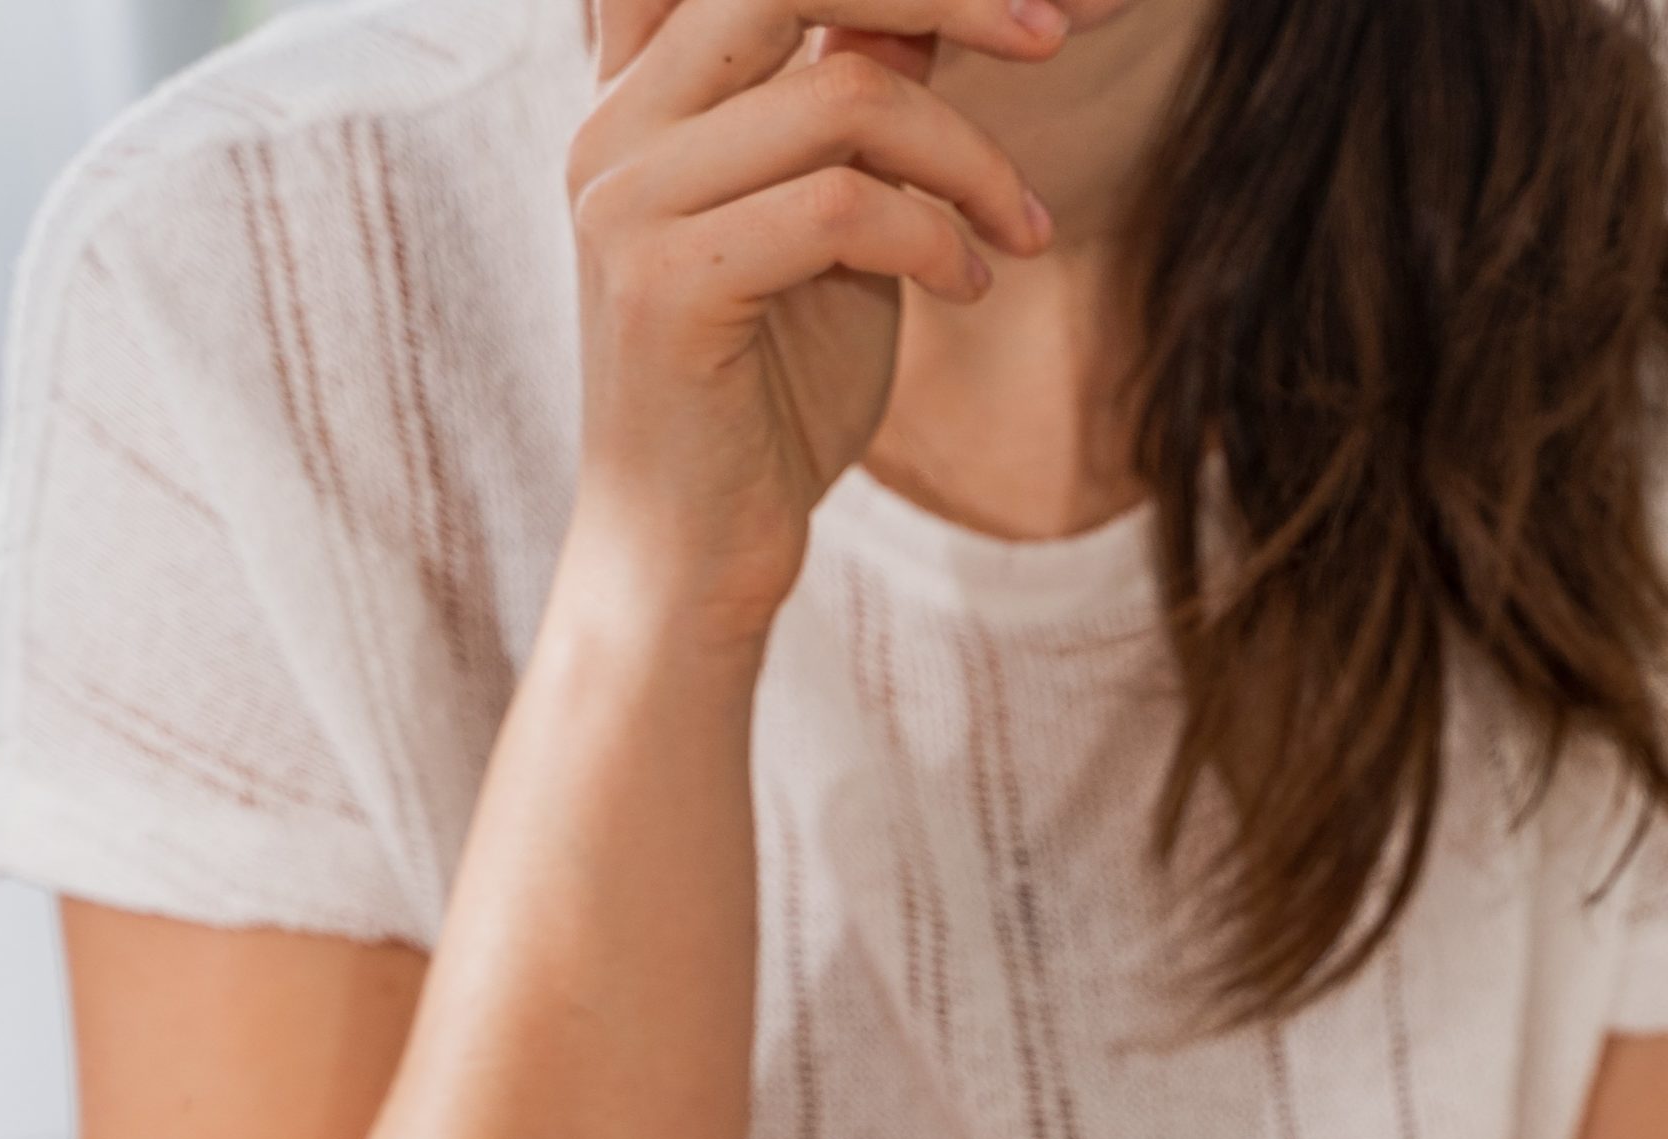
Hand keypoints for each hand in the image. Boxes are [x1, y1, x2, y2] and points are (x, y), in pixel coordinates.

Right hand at [562, 0, 1064, 647]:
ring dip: (970, 158)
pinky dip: (934, 238)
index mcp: (643, 92)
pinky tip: (968, 287)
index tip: (1035, 3)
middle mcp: (615, 121)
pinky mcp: (664, 281)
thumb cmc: (771, 400)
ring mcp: (625, 196)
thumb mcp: (838, 230)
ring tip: (1019, 231)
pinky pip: (842, 206)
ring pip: (844, 93)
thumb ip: (862, 111)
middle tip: (1052, 35)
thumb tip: (936, 11)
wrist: (698, 554)